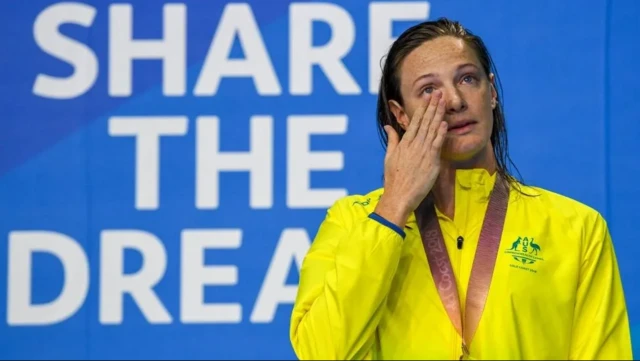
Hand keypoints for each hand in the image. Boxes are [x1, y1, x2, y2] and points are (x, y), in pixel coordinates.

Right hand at [374, 91, 447, 227]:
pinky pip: (437, 144)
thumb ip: (392, 140)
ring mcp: (423, 153)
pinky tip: (444, 122)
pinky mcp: (431, 162)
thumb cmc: (394, 179)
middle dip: (432, 106)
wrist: (399, 196)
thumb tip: (388, 127)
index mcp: (404, 143)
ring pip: (432, 130)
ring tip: (444, 102)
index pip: (414, 121)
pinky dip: (440, 133)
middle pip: (425, 122)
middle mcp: (413, 145)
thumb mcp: (389, 157)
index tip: (428, 97)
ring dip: (438, 115)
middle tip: (438, 93)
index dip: (422, 108)